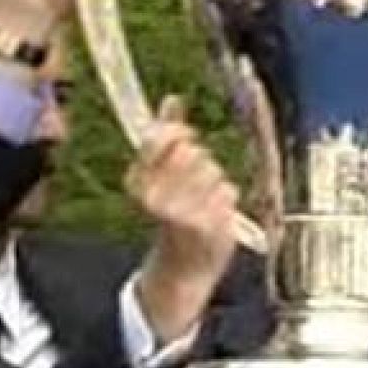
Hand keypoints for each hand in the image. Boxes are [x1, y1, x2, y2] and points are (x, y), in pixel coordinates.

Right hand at [129, 95, 240, 345]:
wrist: (182, 268)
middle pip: (192, 151)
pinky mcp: (212, 224)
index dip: (177, 132)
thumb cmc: (171, 217)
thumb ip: (163, 136)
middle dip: (197, 159)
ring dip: (212, 180)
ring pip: (212, 169)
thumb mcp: (157, 177)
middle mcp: (158, 198)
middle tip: (192, 178)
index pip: (162, 137)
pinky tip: (214, 212)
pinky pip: (228, 190)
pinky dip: (225, 199)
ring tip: (202, 199)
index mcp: (139, 185)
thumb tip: (171, 99)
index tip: (181, 138)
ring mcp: (186, 212)